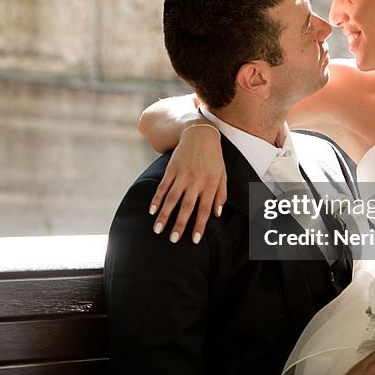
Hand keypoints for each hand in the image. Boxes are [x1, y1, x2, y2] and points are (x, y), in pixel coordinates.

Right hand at [149, 124, 226, 243]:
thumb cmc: (214, 158)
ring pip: (172, 198)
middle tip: (173, 240)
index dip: (199, 226)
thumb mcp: (223, 175)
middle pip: (186, 207)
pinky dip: (156, 199)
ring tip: (157, 229)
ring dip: (164, 215)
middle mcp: (196, 181)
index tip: (194, 240)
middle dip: (179, 224)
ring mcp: (182, 175)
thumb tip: (216, 215)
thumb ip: (221, 195)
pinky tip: (151, 210)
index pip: (204, 210)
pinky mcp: (171, 169)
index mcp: (210, 184)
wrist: (200, 134)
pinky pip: (163, 186)